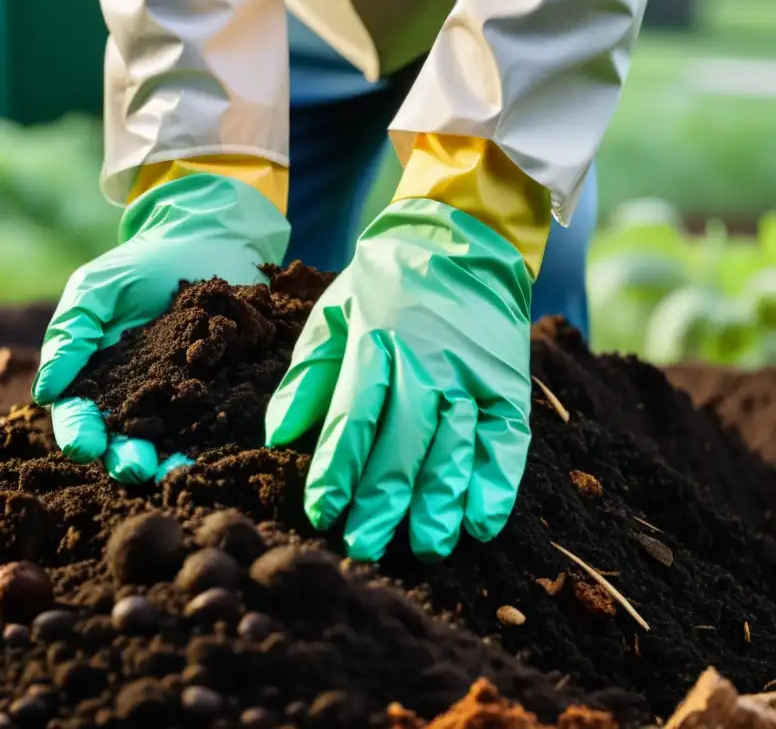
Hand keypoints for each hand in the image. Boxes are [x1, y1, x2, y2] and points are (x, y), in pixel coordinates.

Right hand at [33, 174, 288, 482]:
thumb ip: (71, 335)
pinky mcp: (220, 393)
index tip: (84, 444)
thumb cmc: (139, 265)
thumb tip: (45, 391)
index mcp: (95, 380)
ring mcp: (178, 400)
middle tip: (135, 467)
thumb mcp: (96, 290)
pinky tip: (217, 452)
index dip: (79, 432)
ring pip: (169, 441)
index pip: (78, 415)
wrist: (205, 241)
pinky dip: (214, 440)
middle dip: (126, 458)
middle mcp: (134, 400)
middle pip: (123, 439)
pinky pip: (214, 422)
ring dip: (170, 460)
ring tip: (176, 471)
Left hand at [265, 199, 532, 561]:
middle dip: (383, 499)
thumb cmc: (383, 289)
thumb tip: (279, 437)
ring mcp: (473, 375)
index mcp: (376, 342)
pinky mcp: (508, 385)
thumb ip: (307, 375)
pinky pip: (506, 440)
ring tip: (425, 546)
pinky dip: (497, 483)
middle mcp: (428, 362)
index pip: (354, 416)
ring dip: (441, 501)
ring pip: (456, 447)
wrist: (461, 241)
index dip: (337, 468)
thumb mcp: (334, 315)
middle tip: (364, 547)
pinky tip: (482, 522)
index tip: (322, 511)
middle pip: (405, 441)